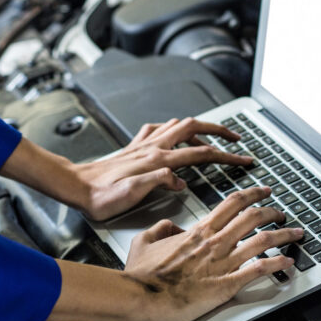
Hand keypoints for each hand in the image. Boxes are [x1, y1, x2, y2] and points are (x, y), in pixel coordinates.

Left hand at [72, 117, 252, 220]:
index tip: (244, 159)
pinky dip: (172, 129)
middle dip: (219, 130)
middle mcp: (153, 147)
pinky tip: (173, 136)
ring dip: (199, 127)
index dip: (227, 156)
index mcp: (158, 160)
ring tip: (211, 136)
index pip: (201, 153)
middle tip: (235, 138)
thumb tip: (181, 180)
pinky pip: (158, 129)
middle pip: (194, 127)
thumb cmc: (101, 196)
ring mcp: (144, 144)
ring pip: (178, 124)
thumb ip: (159, 183)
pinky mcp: (135, 147)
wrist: (76, 187)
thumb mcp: (132, 194)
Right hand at [123, 187, 302, 320]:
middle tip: (282, 212)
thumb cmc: (141, 274)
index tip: (264, 191)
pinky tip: (288, 261)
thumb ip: (161, 228)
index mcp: (199, 231)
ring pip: (262, 240)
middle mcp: (215, 243)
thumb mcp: (144, 240)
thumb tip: (170, 226)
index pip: (232, 203)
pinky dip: (277, 263)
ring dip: (284, 234)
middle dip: (272, 212)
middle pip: (253, 218)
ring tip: (296, 233)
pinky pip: (259, 270)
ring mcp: (223, 263)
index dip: (252, 194)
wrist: (140, 296)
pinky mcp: (226, 285)